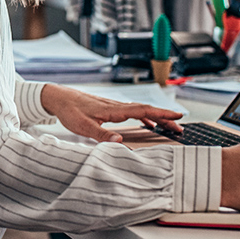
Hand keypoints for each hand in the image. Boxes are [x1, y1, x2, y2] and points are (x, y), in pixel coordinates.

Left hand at [40, 84, 183, 142]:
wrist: (59, 97)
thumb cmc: (70, 111)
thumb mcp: (82, 126)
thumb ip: (101, 134)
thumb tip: (120, 141)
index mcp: (114, 110)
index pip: (142, 111)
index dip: (160, 114)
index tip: (177, 117)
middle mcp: (117, 106)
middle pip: (146, 110)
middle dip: (165, 118)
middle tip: (180, 127)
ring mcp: (115, 106)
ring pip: (141, 111)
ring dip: (157, 118)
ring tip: (170, 127)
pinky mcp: (110, 108)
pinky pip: (133, 112)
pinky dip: (145, 118)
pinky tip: (149, 125)